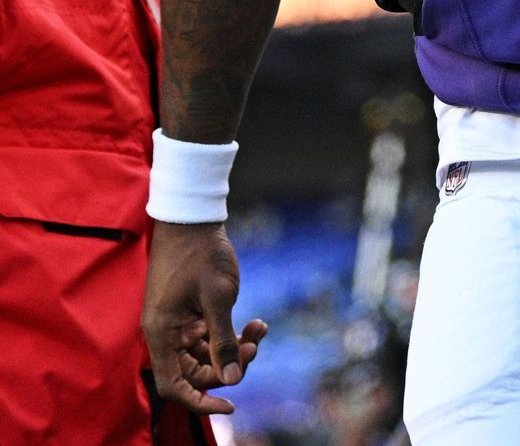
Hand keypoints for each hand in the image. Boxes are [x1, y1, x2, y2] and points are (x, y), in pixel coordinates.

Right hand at [141, 221, 267, 414]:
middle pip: (194, 371)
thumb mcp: (218, 298)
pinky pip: (210, 335)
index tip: (231, 404)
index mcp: (161, 333)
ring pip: (206, 353)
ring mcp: (177, 321)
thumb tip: (233, 379)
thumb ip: (223, 341)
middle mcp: (165, 332)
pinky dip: (231, 333)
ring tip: (259, 330)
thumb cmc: (201, 253)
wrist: (193, 215)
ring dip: (234, 348)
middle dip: (227, 365)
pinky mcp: (190, 311)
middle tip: (254, 348)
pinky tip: (256, 323)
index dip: (201, 400)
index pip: (174, 386)